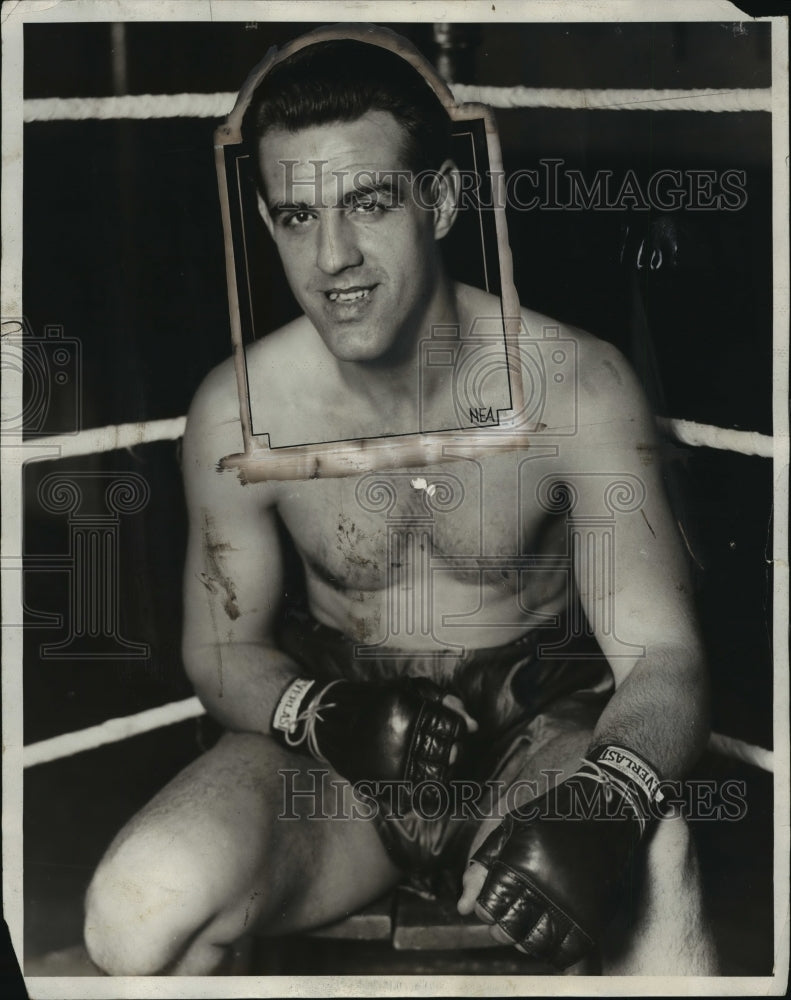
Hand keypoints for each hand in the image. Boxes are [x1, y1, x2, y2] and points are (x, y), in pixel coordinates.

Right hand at [275, 676, 476, 787]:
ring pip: (434, 781)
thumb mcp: (406, 688)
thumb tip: (473, 724)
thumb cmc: (373, 700)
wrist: (329, 719)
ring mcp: (391, 768)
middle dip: (452, 754)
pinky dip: (421, 798)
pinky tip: (421, 788)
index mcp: (410, 714)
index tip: (452, 732)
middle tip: (446, 751)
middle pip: (448, 756)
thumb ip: (442, 700)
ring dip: (441, 776)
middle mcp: (402, 742)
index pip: (453, 729)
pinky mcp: (379, 787)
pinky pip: (411, 801)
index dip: (458, 731)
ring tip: (436, 769)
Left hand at [457, 755, 650, 968]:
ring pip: (535, 945)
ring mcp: (570, 906)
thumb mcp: (511, 828)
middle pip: (508, 931)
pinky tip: (550, 932)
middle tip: (510, 912)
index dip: (485, 907)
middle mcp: (543, 889)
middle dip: (501, 926)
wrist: (604, 807)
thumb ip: (483, 865)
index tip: (493, 899)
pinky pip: (567, 953)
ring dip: (526, 939)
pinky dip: (554, 951)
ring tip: (529, 920)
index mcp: (519, 864)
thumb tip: (463, 908)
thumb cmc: (553, 813)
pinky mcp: (593, 916)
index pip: (488, 909)